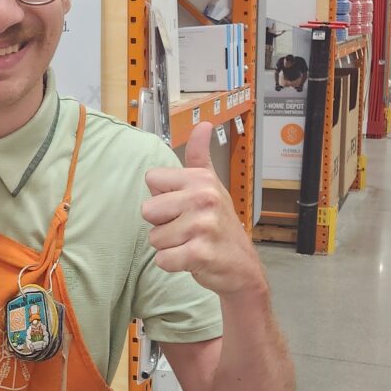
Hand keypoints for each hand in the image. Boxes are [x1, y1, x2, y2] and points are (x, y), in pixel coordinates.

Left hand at [142, 123, 264, 296]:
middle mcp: (203, 198)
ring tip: (191, 243)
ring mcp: (203, 226)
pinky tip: (192, 259)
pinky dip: (172, 264)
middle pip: (147, 210)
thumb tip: (203, 124)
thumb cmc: (220, 224)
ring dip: (169, 246)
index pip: (151, 179)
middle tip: (187, 229)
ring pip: (154, 237)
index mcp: (201, 179)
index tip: (183, 205)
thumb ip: (199, 156)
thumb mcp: (211, 185)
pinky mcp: (199, 253)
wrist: (242, 266)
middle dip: (162, 224)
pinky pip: (163, 259)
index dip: (162, 196)